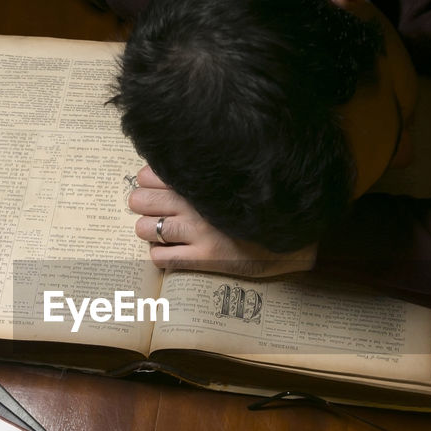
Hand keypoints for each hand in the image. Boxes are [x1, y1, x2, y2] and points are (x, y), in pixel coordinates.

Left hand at [127, 165, 317, 276]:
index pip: (148, 175)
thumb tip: (168, 171)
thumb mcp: (233, 182)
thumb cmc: (259, 208)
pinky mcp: (202, 258)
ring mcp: (197, 232)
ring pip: (144, 229)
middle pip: (141, 200)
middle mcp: (195, 203)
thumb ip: (204, 175)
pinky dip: (158, 255)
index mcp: (201, 180)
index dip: (147, 183)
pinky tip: (171, 252)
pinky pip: (160, 257)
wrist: (290, 238)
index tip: (155, 189)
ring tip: (159, 232)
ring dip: (147, 231)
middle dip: (142, 206)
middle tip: (153, 212)